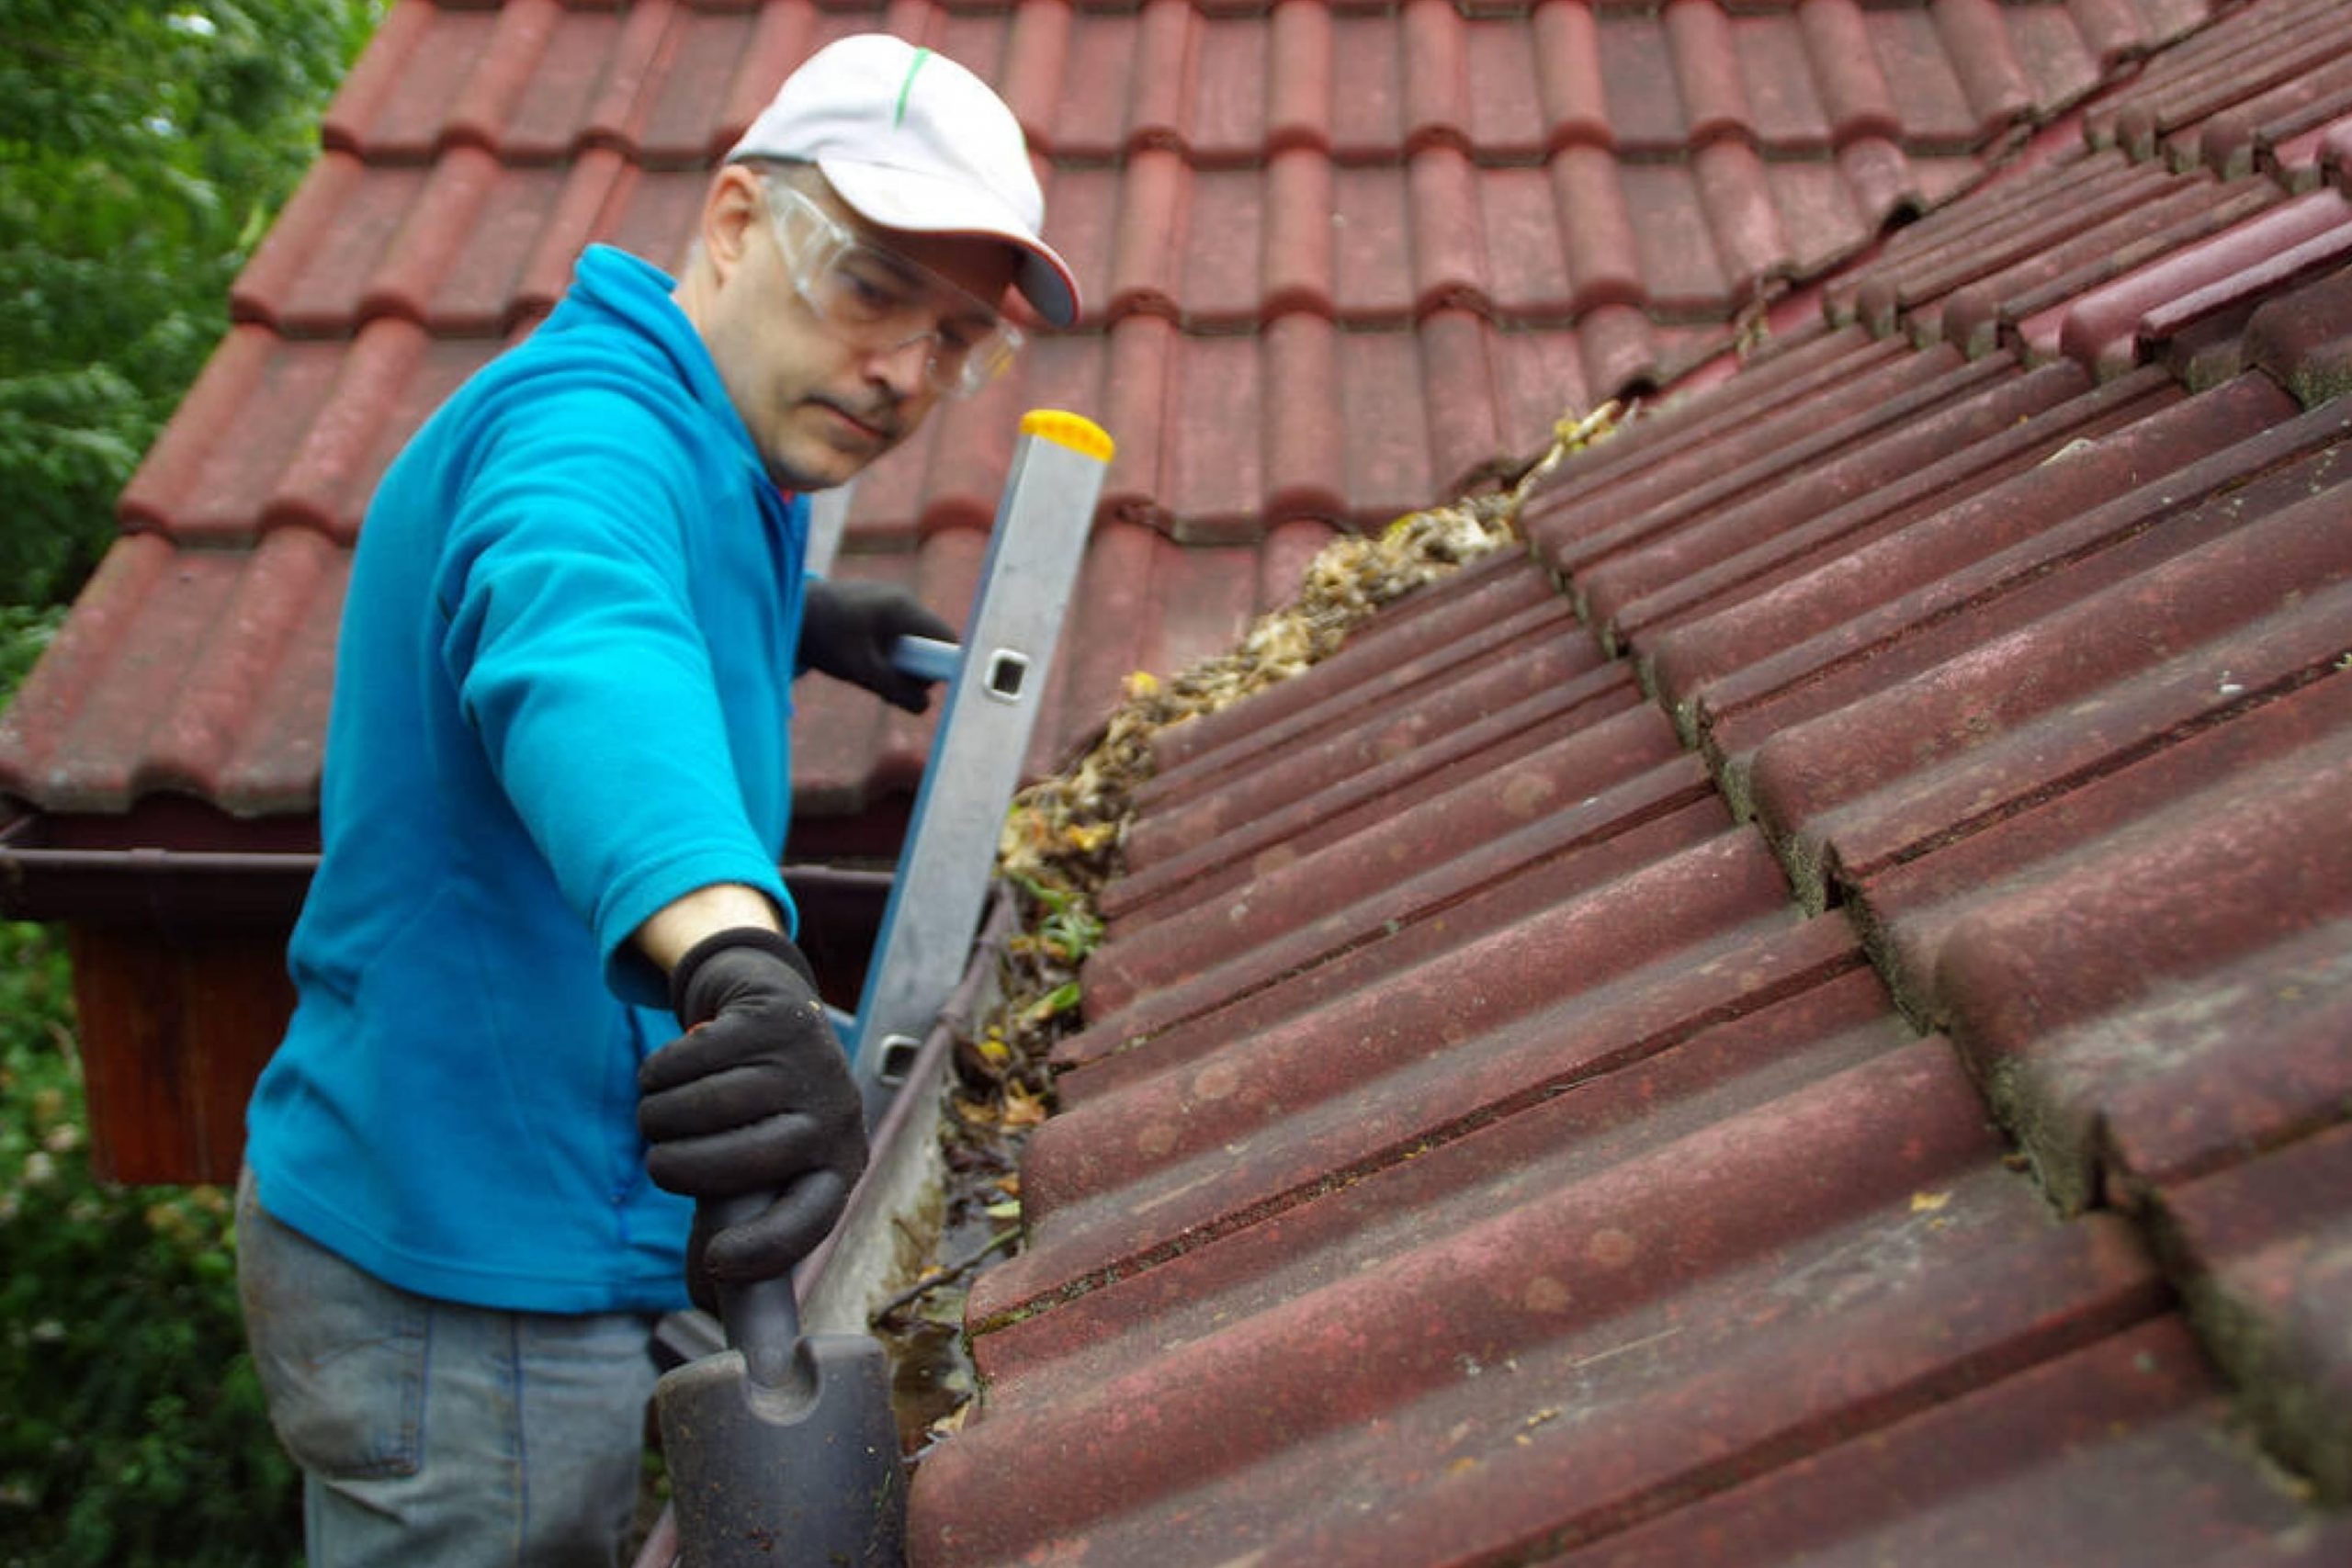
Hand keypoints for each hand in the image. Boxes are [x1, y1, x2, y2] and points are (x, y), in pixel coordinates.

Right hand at [638, 928, 866, 1308]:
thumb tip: (704, 1304)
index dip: (765, 1247)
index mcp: (838, 1167)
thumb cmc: (759, 1113)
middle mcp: (835, 1117)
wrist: (775, 1012)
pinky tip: (663, 1075)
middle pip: (741, 1162)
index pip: (810, 1219)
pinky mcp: (775, 1019)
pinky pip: (688, 1060)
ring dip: (656, 1118)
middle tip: (659, 1164)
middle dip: (677, 1169)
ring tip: (655, 1118)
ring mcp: (810, 1064)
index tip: (716, 1260)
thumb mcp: (759, 1169)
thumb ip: (731, 1224)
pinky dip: (656, 1074)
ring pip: (704, 1107)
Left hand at [800, 577, 955, 712]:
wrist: (788, 611)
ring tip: (868, 670)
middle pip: (930, 642)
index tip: (919, 685)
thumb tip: (925, 706)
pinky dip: (887, 650)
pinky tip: (862, 656)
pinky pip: (898, 632)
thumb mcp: (860, 671)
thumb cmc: (823, 638)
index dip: (941, 666)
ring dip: (899, 661)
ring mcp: (891, 599)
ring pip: (913, 639)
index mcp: (903, 609)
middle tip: (886, 683)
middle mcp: (903, 599)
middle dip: (915, 668)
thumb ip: (895, 690)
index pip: (946, 638)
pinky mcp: (878, 604)